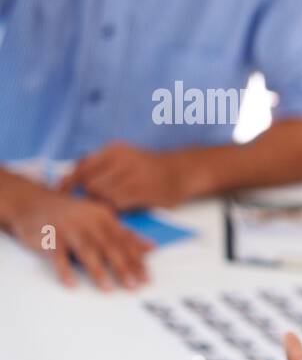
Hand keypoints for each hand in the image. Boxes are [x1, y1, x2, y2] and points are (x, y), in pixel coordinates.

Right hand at [6, 185, 152, 288]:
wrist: (32, 202)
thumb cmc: (72, 215)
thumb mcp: (100, 220)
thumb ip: (125, 234)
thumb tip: (151, 247)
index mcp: (104, 217)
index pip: (124, 241)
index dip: (136, 260)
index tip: (146, 278)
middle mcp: (88, 221)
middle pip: (109, 246)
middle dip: (123, 267)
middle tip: (133, 285)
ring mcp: (68, 228)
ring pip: (86, 251)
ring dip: (98, 271)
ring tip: (108, 289)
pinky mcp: (49, 236)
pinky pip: (58, 255)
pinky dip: (65, 270)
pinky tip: (72, 284)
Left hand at [60, 142, 196, 209]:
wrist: (182, 171)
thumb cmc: (147, 167)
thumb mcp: (123, 156)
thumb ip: (98, 163)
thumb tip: (69, 174)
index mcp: (114, 150)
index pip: (81, 168)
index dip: (68, 182)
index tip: (60, 193)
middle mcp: (123, 160)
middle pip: (90, 184)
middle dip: (89, 196)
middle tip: (93, 203)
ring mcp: (135, 176)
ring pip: (103, 195)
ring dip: (104, 204)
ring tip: (110, 205)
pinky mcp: (144, 191)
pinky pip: (118, 204)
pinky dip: (116, 209)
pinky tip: (122, 207)